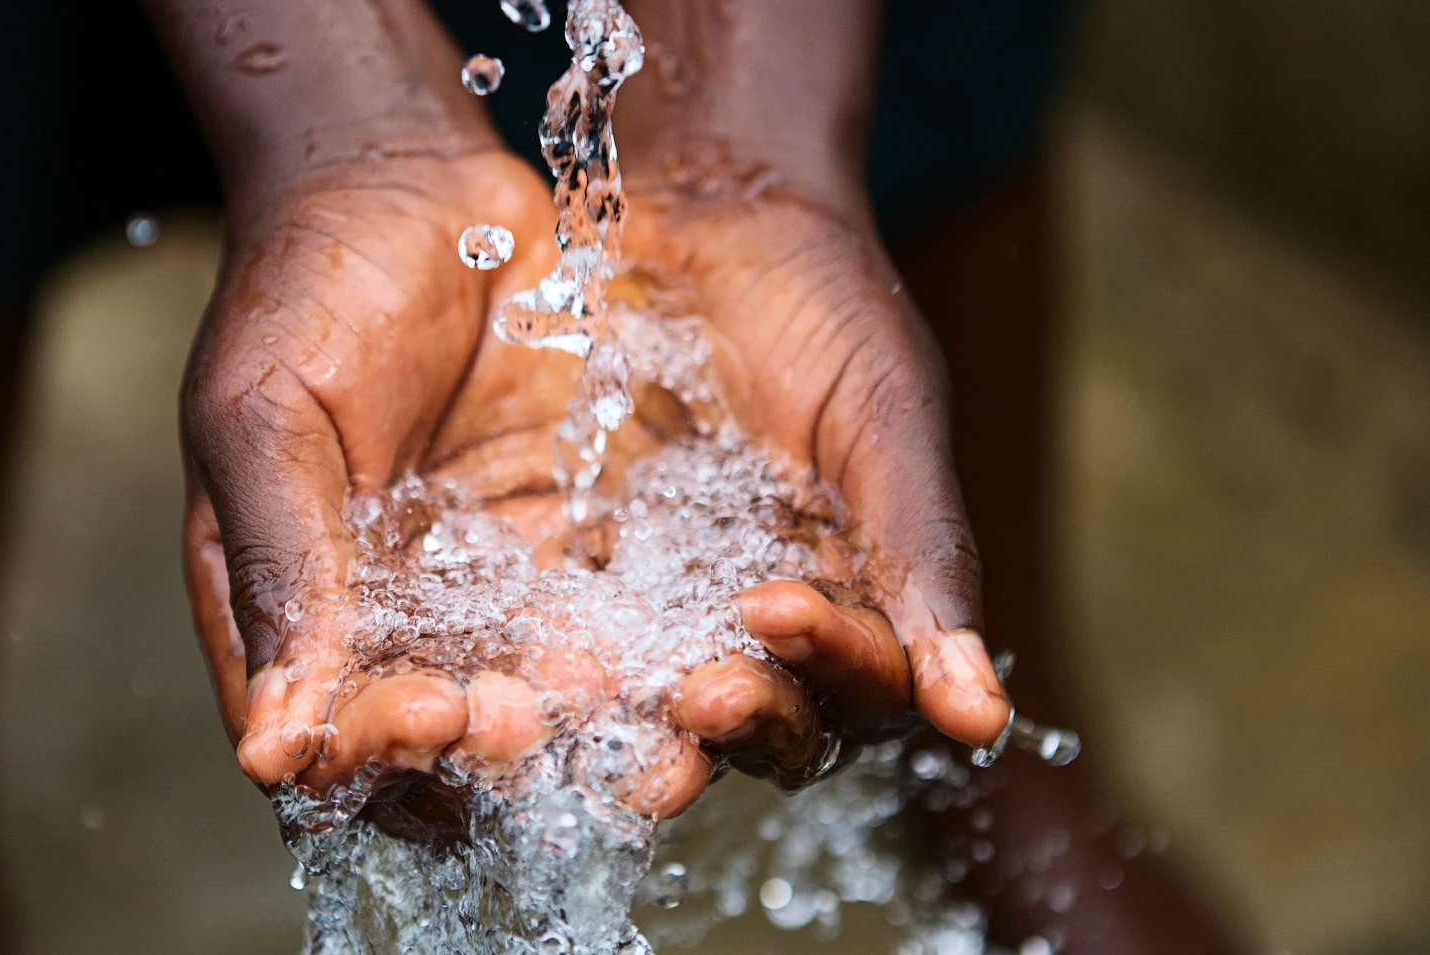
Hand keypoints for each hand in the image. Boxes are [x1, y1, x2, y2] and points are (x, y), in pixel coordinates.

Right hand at [179, 150, 875, 825]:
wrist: (410, 179)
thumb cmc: (303, 285)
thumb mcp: (264, 418)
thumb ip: (281, 570)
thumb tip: (278, 752)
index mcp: (292, 608)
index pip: (327, 733)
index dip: (378, 751)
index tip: (434, 713)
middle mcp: (392, 618)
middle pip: (441, 740)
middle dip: (493, 754)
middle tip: (540, 723)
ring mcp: (486, 584)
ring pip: (537, 693)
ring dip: (583, 726)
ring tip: (633, 722)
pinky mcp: (570, 539)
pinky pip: (608, 615)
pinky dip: (643, 650)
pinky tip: (684, 656)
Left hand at [622, 178, 1013, 753]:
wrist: (710, 207)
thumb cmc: (823, 300)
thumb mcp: (885, 415)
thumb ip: (926, 554)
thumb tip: (981, 717)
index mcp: (864, 591)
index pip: (865, 681)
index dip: (832, 664)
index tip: (780, 610)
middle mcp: (772, 614)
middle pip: (772, 716)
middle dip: (744, 711)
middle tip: (702, 690)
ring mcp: (675, 597)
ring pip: (673, 698)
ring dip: (655, 713)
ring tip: (620, 697)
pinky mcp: (588, 568)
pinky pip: (580, 634)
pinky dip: (568, 657)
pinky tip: (542, 657)